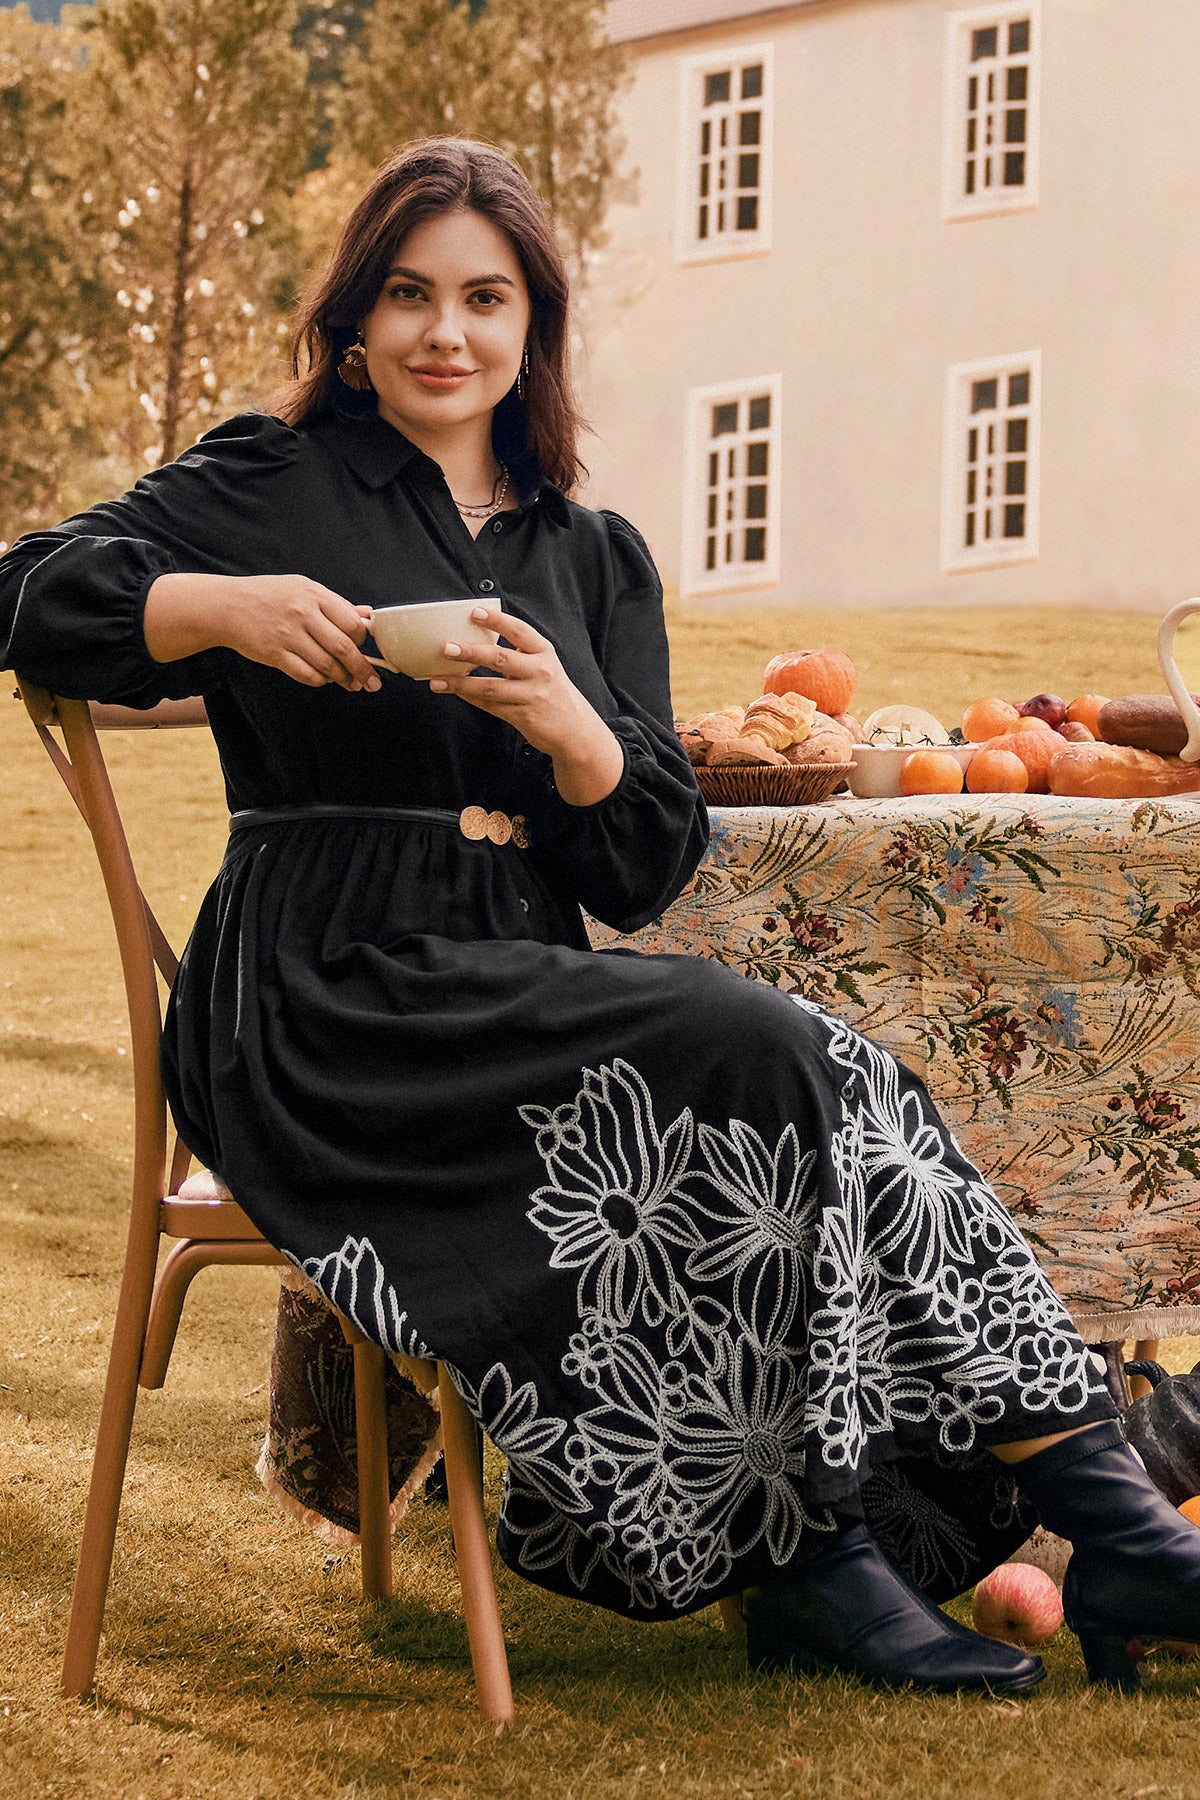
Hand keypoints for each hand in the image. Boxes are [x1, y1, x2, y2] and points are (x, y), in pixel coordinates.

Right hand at [144, 572, 380, 692]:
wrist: (227, 606)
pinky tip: (326, 679)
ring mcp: (288, 635)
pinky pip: (306, 674)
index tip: (367, 648)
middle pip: (343, 647)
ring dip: (344, 679)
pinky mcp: (275, 654)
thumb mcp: (302, 587)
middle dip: (363, 669)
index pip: (352, 622)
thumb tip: (366, 616)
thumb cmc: (269, 596)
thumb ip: (335, 603)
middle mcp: (302, 614)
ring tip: (353, 684)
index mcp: (313, 594)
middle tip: (372, 681)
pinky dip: (320, 681)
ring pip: (327, 665)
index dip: (364, 640)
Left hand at [430, 605, 623, 805]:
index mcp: (544, 652)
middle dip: (471, 652)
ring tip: (438, 680)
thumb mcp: (543, 665)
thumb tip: (478, 641)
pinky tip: (455, 692)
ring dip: (461, 683)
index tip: (473, 612)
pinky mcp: (523, 716)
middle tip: (447, 647)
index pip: (518, 630)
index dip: (496, 620)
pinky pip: (490, 706)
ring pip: (490, 687)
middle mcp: (540, 671)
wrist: (575, 730)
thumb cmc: (553, 692)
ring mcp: (532, 695)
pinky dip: (470, 699)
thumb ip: (518, 653)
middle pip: (500, 658)